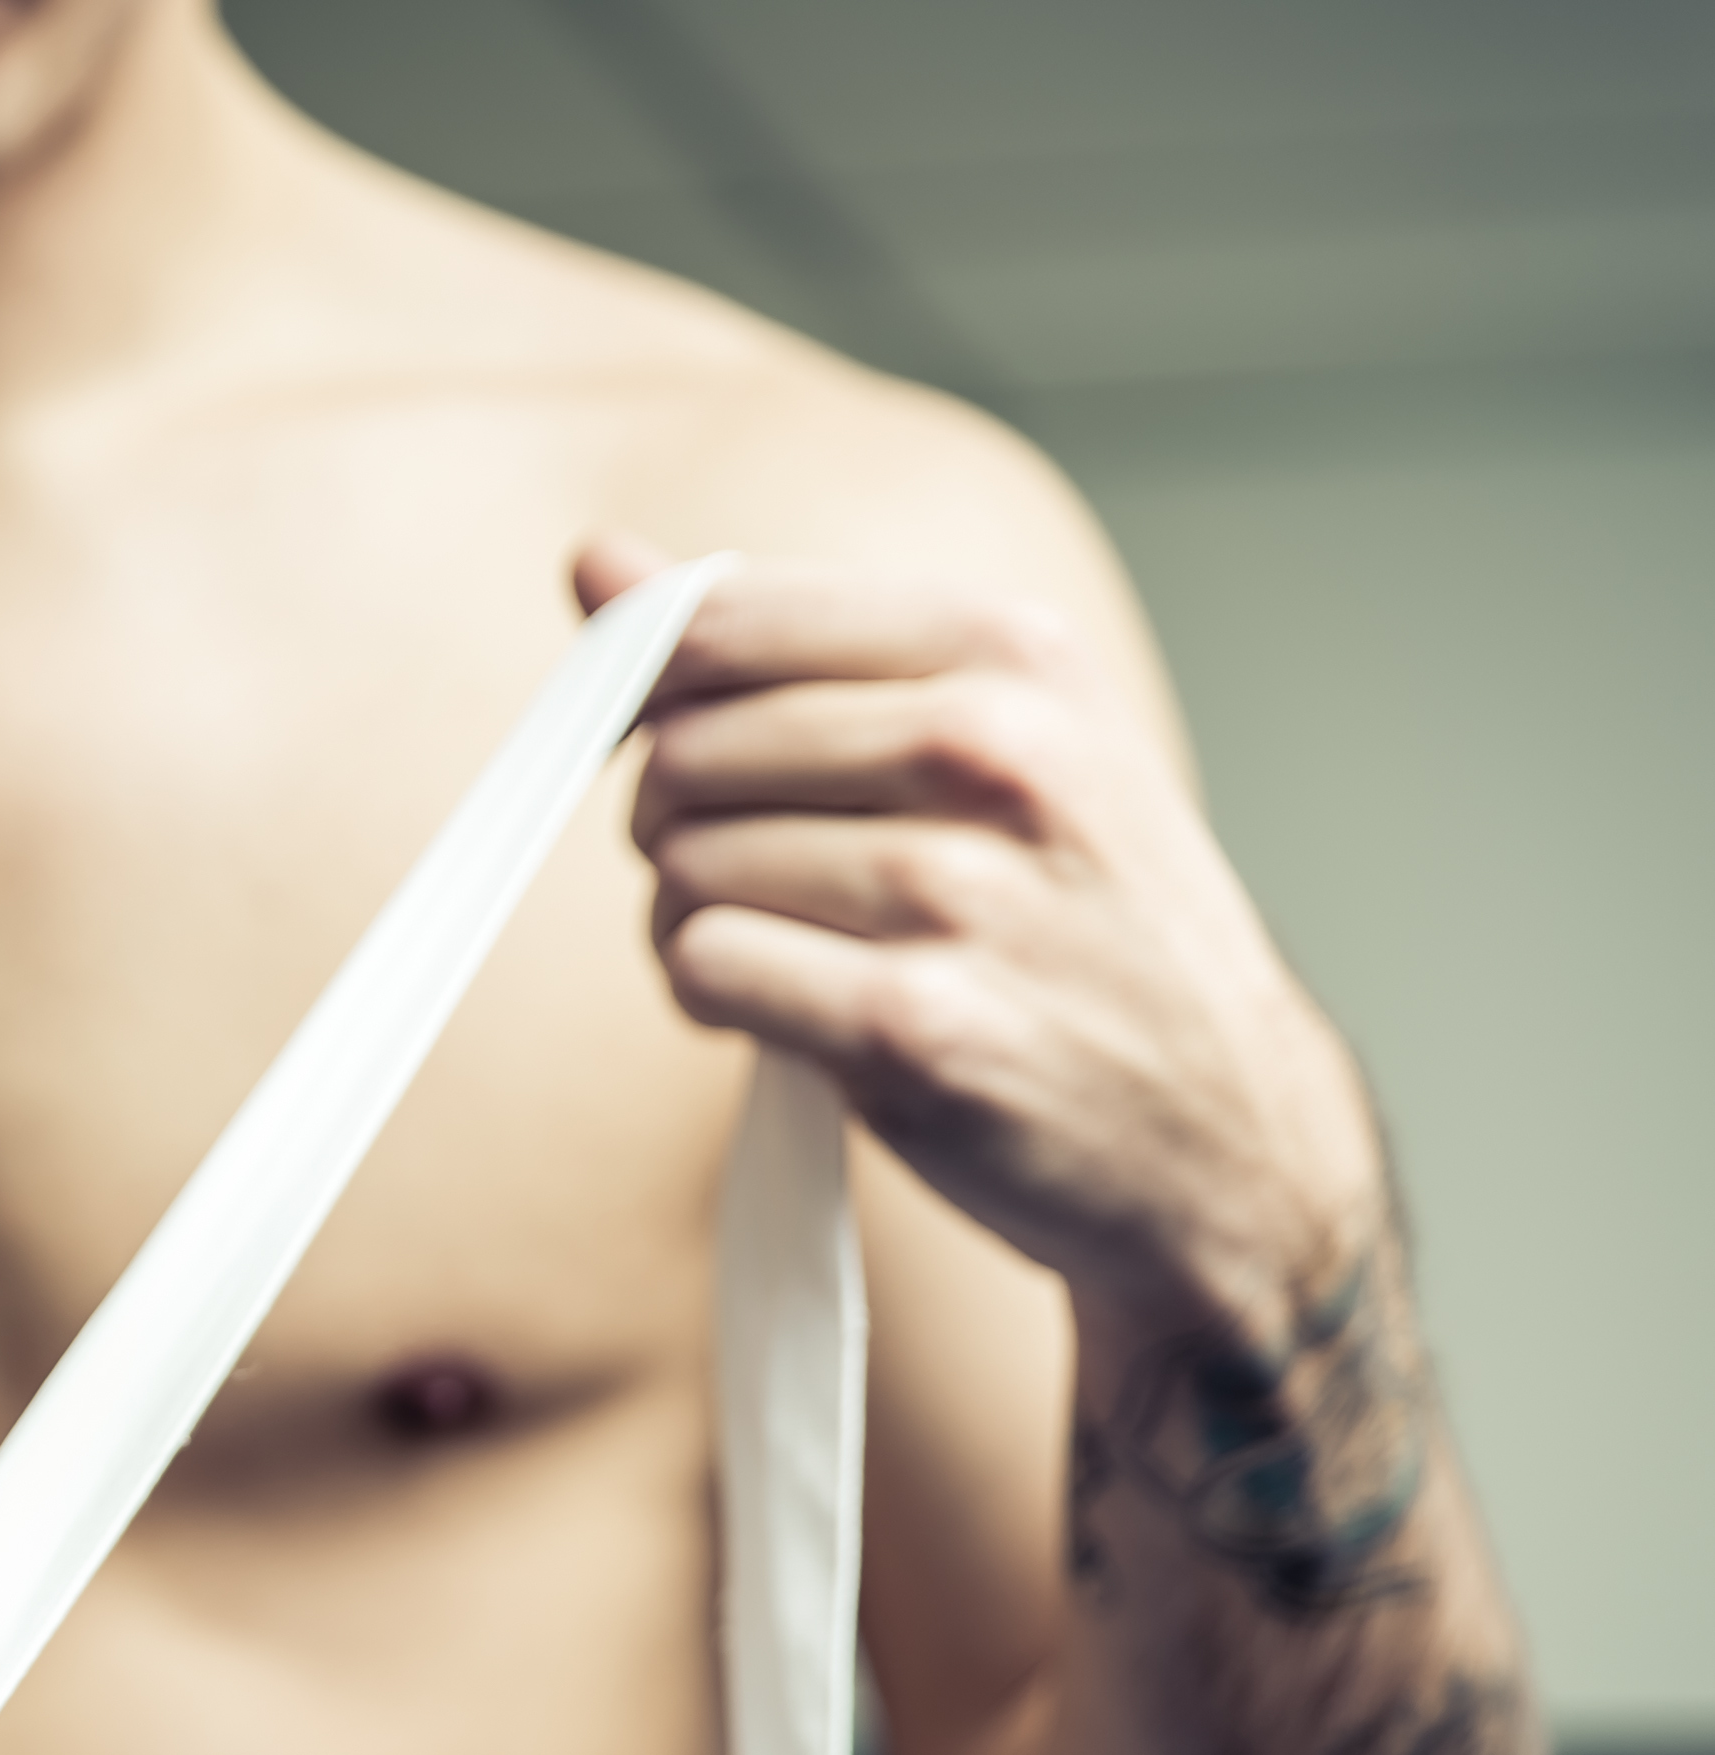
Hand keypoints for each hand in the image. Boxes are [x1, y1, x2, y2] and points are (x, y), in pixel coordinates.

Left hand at [576, 537, 1386, 1338]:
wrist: (1225, 1130)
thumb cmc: (1083, 924)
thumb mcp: (988, 738)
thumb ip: (779, 649)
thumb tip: (594, 559)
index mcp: (1010, 652)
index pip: (724, 622)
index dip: (650, 695)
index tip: (668, 751)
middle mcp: (993, 751)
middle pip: (682, 754)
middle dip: (676, 827)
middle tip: (753, 881)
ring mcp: (957, 890)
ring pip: (683, 867)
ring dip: (691, 924)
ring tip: (785, 953)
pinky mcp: (910, 1024)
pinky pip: (703, 967)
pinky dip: (711, 999)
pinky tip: (789, 1015)